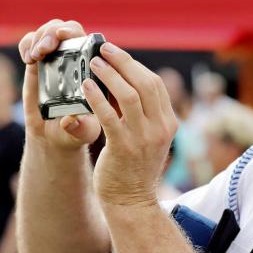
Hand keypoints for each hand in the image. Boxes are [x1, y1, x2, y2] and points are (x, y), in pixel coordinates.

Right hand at [18, 19, 101, 148]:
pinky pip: (30, 41)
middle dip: (53, 32)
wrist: (55, 134)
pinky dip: (27, 44)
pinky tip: (28, 59)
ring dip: (39, 37)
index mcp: (92, 68)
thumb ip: (80, 127)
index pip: (88, 40)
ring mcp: (56, 58)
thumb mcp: (83, 132)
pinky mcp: (38, 62)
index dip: (75, 33)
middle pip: (67, 29)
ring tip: (35, 57)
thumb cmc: (78, 130)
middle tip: (45, 49)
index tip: (63, 37)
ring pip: (49, 30)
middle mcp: (75, 59)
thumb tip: (69, 120)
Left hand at [83, 41, 176, 207]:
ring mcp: (144, 138)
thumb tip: (116, 83)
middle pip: (145, 83)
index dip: (134, 65)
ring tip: (92, 64)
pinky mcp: (124, 148)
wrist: (131, 202)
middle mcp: (160, 128)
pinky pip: (109, 116)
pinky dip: (97, 98)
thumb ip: (138, 113)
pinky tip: (84, 87)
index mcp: (168, 123)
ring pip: (129, 95)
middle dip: (123, 62)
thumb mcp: (146, 137)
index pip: (155, 84)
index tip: (115, 54)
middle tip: (102, 49)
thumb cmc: (133, 168)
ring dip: (109, 75)